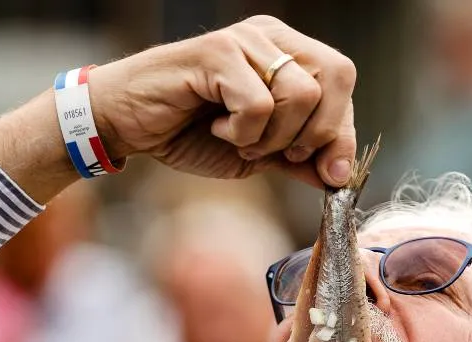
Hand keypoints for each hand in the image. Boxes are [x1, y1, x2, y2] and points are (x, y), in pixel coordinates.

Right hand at [89, 16, 356, 186]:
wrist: (129, 126)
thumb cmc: (189, 133)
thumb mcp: (258, 154)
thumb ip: (299, 158)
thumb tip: (339, 174)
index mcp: (286, 52)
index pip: (342, 80)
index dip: (342, 131)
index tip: (328, 172)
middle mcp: (270, 37)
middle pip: (336, 78)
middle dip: (314, 133)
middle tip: (273, 150)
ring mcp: (244, 40)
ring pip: (301, 93)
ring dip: (272, 136)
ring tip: (238, 138)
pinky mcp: (217, 53)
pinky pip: (260, 104)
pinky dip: (243, 133)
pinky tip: (218, 127)